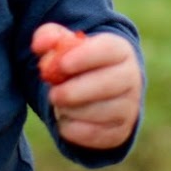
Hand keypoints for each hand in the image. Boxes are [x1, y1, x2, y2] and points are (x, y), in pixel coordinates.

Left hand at [31, 24, 142, 149]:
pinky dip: (73, 129)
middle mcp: (131, 77)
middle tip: (53, 94)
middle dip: (74, 91)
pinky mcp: (121, 130)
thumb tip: (39, 45)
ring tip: (60, 103)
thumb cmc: (77, 62)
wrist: (97, 90)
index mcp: (119, 50)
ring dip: (71, 110)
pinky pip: (94, 134)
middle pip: (106, 85)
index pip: (108, 50)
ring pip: (99, 112)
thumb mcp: (64, 44)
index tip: (62, 64)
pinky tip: (66, 119)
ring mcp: (129, 106)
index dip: (85, 57)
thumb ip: (49, 37)